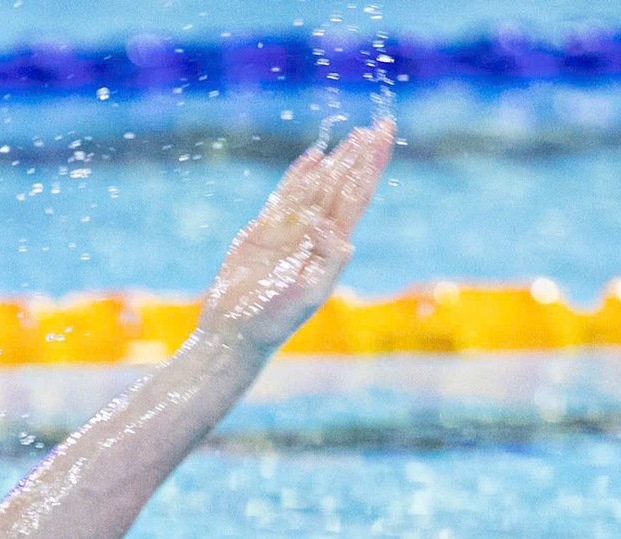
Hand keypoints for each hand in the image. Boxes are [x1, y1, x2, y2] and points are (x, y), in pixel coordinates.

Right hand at [197, 121, 395, 353]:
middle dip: (361, 157)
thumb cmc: (273, 320)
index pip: (357, 197)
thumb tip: (327, 222)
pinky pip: (286, 194)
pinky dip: (300, 174)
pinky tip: (315, 156)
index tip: (384, 140)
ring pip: (318, 185)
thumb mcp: (309, 294)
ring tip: (356, 135)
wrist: (236, 330)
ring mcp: (290, 230)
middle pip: (343, 186)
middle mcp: (315, 235)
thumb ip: (328, 259)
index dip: (371, 167)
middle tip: (380, 126)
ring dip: (338, 160)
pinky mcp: (264, 230)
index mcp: (331, 248)